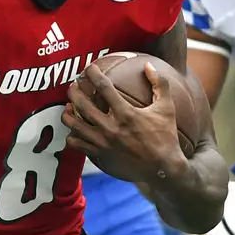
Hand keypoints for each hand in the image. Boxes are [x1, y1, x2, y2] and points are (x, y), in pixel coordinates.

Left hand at [63, 61, 185, 182]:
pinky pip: (76, 144)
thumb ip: (160, 84)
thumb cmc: (166, 137)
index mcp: (126, 113)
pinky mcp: (99, 155)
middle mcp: (111, 127)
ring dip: (67, 113)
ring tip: (68, 107)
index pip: (103, 87)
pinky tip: (75, 130)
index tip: (89, 68)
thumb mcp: (167, 108)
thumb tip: (148, 65)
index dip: (93, 74)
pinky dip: (72, 135)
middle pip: (82, 104)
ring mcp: (103, 143)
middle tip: (74, 85)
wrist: (163, 169)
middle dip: (74, 91)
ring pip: (74, 125)